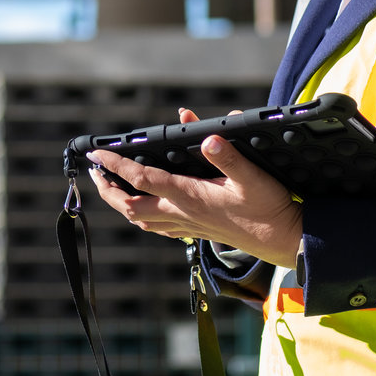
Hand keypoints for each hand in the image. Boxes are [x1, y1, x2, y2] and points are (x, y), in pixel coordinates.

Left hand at [87, 108, 303, 267]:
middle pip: (129, 205)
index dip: (115, 165)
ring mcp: (187, 225)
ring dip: (120, 203)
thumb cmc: (268, 207)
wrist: (282, 240)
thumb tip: (210, 134)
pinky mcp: (195, 231)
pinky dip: (141, 215)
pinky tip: (143, 207)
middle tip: (94, 171)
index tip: (97, 153)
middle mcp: (181, 213)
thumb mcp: (252, 176)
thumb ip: (228, 155)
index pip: (141, 179)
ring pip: (140, 219)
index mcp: (189, 196)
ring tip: (110, 186)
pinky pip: (157, 227)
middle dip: (106, 189)